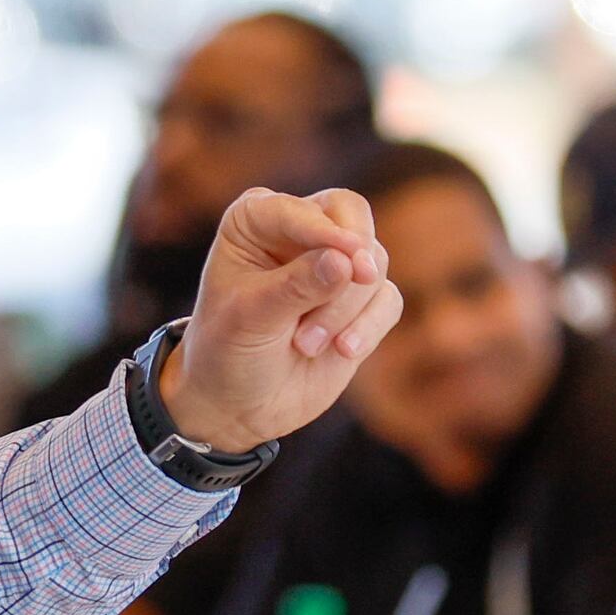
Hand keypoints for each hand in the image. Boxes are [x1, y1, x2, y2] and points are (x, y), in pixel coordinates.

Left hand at [157, 187, 400, 450]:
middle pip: (353, 217)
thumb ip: (296, 287)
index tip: (348, 258)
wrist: (239, 403)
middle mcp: (298, 231)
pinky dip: (369, 326)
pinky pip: (387, 300)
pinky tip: (343, 352)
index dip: (327, 231)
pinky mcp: (361, 301)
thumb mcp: (251, 318)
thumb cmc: (228, 350)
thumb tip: (346, 261)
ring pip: (372, 264)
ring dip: (346, 310)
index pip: (303, 210)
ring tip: (306, 345)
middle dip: (355, 257)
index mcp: (256, 220)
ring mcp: (334, 264)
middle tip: (361, 279)